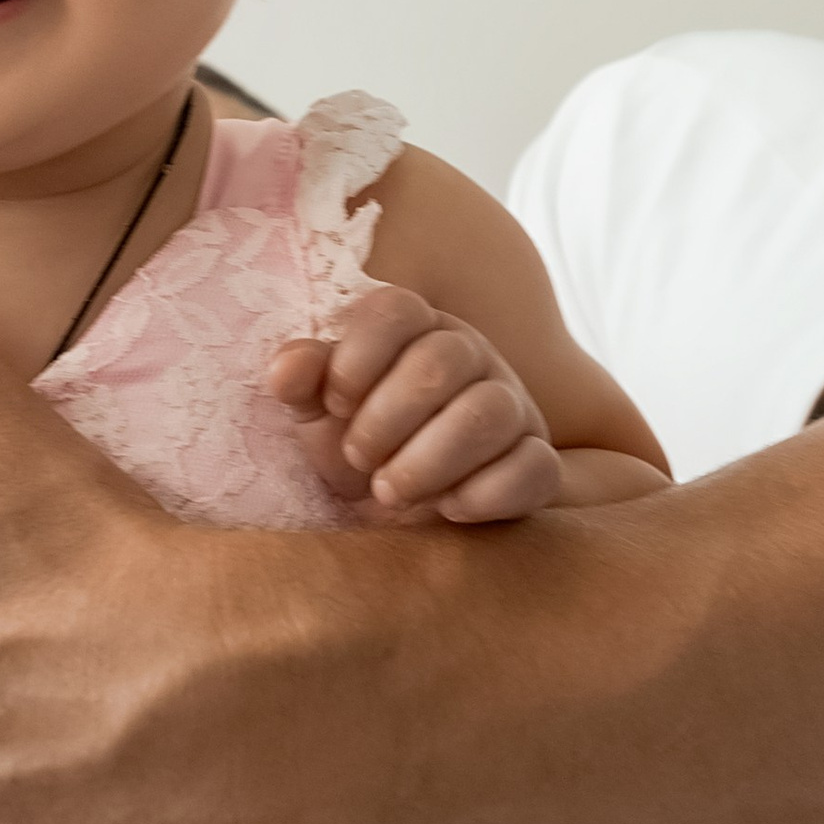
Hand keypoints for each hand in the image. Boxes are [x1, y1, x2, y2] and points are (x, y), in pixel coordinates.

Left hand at [268, 295, 559, 523]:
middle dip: (387, 418)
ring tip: (389, 492)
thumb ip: (301, 383)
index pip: (395, 309)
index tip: (334, 404)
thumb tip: (287, 368)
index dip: (357, 357)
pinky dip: (485, 494)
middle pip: (442, 360)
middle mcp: (469, 356)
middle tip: (358, 458)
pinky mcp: (536, 461)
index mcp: (413, 330)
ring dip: (429, 461)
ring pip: (488, 412)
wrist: (401, 515)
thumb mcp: (316, 416)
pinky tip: (447, 509)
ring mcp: (510, 405)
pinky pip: (533, 466)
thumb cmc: (358, 449)